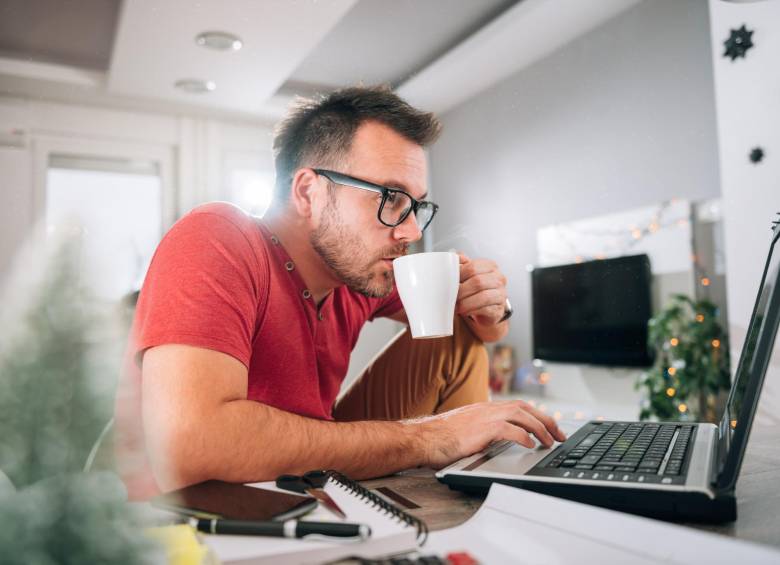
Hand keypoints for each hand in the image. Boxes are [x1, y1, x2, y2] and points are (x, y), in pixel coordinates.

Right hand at [416, 400, 567, 468]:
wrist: (423, 438)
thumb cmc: (439, 438)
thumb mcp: (466, 430)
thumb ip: (482, 430)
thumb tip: (498, 439)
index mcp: (484, 408)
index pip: (518, 406)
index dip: (537, 415)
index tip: (549, 426)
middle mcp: (487, 408)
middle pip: (525, 408)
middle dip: (546, 420)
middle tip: (560, 434)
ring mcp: (485, 417)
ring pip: (521, 415)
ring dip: (540, 428)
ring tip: (550, 441)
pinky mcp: (482, 429)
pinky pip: (510, 430)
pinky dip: (524, 436)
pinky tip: (530, 445)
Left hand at [456, 252, 507, 325]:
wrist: (484, 310)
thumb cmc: (474, 290)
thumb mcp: (467, 275)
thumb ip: (461, 264)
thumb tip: (453, 256)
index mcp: (490, 266)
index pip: (473, 267)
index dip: (458, 275)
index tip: (449, 282)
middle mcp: (498, 278)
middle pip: (477, 281)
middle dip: (461, 290)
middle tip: (451, 296)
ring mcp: (501, 294)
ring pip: (483, 296)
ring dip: (466, 302)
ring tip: (457, 305)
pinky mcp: (499, 309)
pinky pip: (486, 309)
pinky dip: (472, 310)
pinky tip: (465, 311)